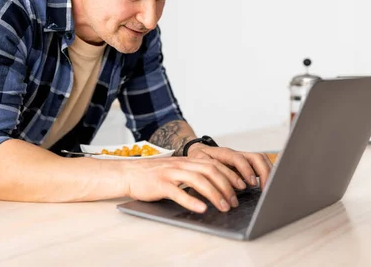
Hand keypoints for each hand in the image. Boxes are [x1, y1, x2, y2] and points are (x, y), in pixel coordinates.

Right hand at [120, 157, 249, 213]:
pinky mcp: (160, 184)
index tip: (242, 186)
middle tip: (234, 201)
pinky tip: (201, 208)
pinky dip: (191, 200)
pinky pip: (178, 192)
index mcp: (187, 161)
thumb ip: (193, 174)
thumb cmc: (153, 175)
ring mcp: (170, 173)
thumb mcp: (176, 170)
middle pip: (210, 171)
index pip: (214, 164)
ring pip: (198, 180)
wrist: (128, 173)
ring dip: (214, 194)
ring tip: (224, 206)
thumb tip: (216, 186)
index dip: (230, 175)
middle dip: (227, 186)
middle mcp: (181, 164)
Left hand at [186, 144, 272, 189]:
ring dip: (267, 172)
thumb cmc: (197, 160)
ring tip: (268, 188)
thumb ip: (208, 174)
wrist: (197, 153)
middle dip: (264, 172)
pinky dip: (266, 173)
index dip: (246, 170)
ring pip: (260, 160)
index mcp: (223, 153)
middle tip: (265, 188)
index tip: (251, 183)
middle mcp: (235, 154)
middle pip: (256, 157)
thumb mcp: (198, 166)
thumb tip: (218, 187)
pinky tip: (265, 185)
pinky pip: (260, 164)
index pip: (238, 158)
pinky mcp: (245, 164)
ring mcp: (242, 158)